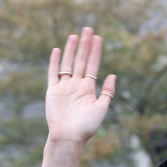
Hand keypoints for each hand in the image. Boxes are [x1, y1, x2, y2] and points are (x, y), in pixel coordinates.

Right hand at [45, 27, 115, 144]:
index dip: (96, 52)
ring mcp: (64, 87)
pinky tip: (58, 50)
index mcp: (88, 89)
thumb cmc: (86, 127)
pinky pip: (53, 73)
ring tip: (75, 36)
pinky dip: (55, 62)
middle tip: (88, 29)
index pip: (92, 66)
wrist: (68, 137)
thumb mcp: (101, 108)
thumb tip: (113, 74)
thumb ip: (107, 92)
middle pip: (81, 61)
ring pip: (68, 64)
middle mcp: (76, 86)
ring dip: (71, 50)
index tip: (98, 38)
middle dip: (85, 45)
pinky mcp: (53, 91)